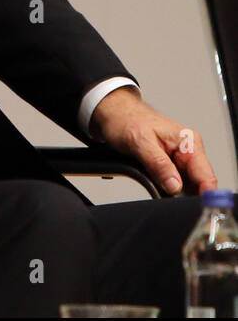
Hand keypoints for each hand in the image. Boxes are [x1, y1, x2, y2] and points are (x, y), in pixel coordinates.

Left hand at [91, 88, 217, 195]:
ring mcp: (179, 160)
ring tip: (155, 184)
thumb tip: (175, 186)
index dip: (205, 194)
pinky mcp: (169, 166)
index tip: (195, 206)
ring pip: (185, 186)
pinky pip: (172, 183)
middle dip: (186, 196)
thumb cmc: (127, 120)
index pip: (206, 175)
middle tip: (167, 197)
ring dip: (173, 192)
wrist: (115, 114)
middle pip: (198, 184)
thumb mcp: (140, 142)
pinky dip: (165, 188)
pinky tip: (155, 184)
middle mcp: (188, 151)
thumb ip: (159, 165)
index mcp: (189, 142)